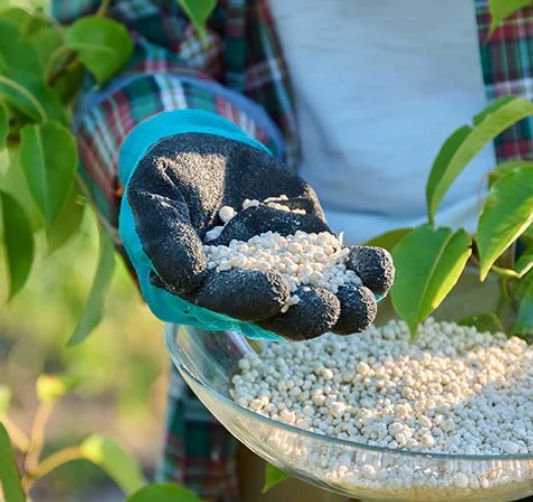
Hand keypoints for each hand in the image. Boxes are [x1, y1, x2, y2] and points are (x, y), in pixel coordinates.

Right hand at [117, 111, 392, 339]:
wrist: (206, 152)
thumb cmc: (170, 174)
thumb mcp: (154, 193)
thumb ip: (163, 234)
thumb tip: (187, 276)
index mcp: (199, 290)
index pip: (225, 303)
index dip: (250, 300)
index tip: (276, 289)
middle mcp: (244, 294)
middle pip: (278, 318)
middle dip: (306, 316)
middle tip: (328, 306)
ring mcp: (284, 276)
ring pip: (318, 305)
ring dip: (345, 309)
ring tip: (363, 298)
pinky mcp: (314, 255)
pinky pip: (343, 273)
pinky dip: (363, 275)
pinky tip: (378, 269)